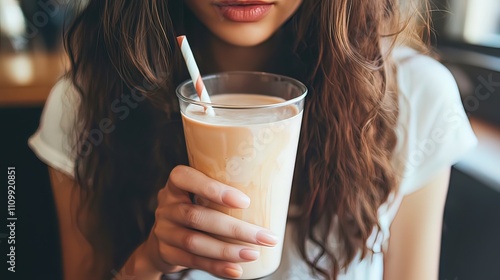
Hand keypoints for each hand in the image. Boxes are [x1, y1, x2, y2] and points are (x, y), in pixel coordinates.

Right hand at [143, 165, 277, 278]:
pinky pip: (192, 261)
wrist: (161, 240)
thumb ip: (222, 192)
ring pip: (194, 242)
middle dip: (234, 229)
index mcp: (176, 184)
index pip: (185, 178)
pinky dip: (216, 267)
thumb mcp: (200, 193)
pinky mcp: (166, 253)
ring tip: (253, 254)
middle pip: (197, 216)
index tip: (245, 201)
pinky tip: (235, 270)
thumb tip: (273, 195)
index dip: (212, 189)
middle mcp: (166, 206)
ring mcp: (163, 231)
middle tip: (265, 237)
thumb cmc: (195, 207)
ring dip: (227, 250)